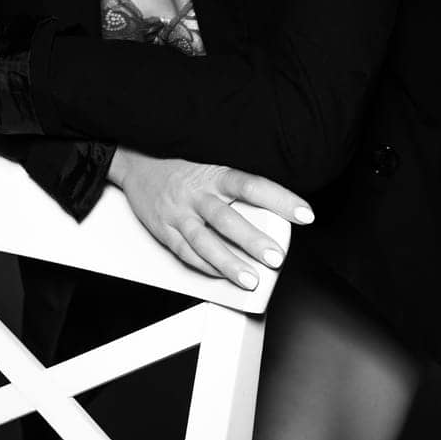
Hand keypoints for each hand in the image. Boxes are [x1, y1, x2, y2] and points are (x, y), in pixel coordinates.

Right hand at [108, 147, 314, 288]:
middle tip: (276, 257)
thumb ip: (236, 183)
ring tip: (251, 279)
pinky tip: (222, 276)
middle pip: (227, 219)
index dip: (280, 199)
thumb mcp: (210, 162)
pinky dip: (205, 266)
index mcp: (213, 173)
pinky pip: (185, 252)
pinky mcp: (163, 229)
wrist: (134, 160)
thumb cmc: (180, 163)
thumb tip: (275, 204)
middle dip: (253, 241)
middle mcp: (196, 193)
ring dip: (229, 263)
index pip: (252, 185)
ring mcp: (178, 213)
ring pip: (205, 242)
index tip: (305, 214)